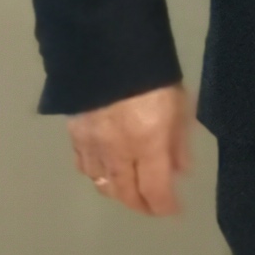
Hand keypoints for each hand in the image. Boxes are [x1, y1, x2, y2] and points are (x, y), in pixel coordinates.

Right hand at [70, 83, 193, 217]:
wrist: (104, 43)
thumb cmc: (152, 72)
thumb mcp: (178, 103)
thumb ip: (178, 141)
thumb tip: (180, 171)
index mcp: (147, 143)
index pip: (154, 191)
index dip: (164, 207)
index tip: (174, 211)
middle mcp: (117, 151)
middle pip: (126, 193)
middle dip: (141, 204)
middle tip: (152, 206)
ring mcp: (92, 144)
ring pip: (102, 183)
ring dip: (118, 192)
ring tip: (130, 189)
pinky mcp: (74, 133)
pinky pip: (83, 165)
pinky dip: (96, 174)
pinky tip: (104, 169)